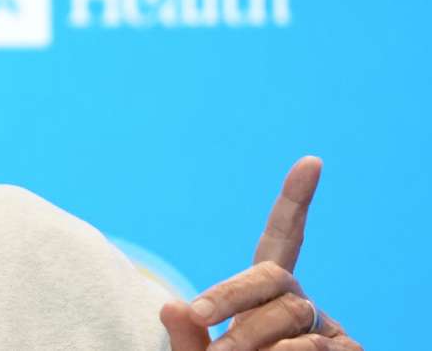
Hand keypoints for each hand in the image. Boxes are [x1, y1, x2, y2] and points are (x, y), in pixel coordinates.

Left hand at [160, 157, 361, 349]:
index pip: (281, 239)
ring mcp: (326, 329)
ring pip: (292, 316)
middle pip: (273, 277)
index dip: (295, 202)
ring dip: (253, 340)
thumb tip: (168, 305)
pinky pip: (318, 346)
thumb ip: (185, 336)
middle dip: (230, 295)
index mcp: (265, 292)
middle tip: (196, 317)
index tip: (312, 161)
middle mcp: (298, 302)